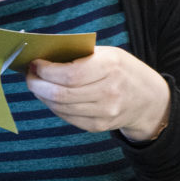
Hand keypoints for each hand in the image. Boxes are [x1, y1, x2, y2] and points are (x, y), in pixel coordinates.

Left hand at [25, 46, 171, 141]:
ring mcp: (105, 112)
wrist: (148, 99)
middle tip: (30, 75)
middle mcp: (109, 92)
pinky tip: (51, 97)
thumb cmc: (122, 70)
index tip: (35, 64)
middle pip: (61, 94)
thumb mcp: (108, 54)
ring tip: (38, 85)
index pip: (70, 74)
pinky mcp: (99, 126)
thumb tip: (43, 59)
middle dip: (38, 84)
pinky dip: (54, 106)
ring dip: (42, 95)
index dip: (46, 71)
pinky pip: (67, 117)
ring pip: (60, 107)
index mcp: (111, 67)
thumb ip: (79, 56)